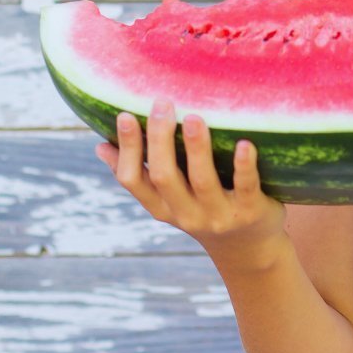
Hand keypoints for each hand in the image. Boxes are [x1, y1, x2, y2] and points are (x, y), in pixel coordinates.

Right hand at [94, 97, 286, 265]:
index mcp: (163, 207)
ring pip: (203, 180)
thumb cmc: (205, 209)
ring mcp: (219, 214)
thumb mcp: (171, 200)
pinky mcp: (251, 211)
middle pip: (165, 177)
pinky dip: (244, 165)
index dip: (127, 150)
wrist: (250, 248)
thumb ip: (143, 175)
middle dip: (160, 140)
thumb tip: (101, 146)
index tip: (124, 115)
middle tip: (161, 104)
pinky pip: (246, 186)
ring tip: (193, 117)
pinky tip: (244, 143)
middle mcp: (187, 214)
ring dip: (197, 148)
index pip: (134, 180)